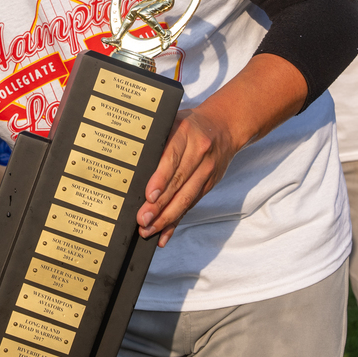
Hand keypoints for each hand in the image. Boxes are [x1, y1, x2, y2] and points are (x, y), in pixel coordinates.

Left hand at [136, 107, 239, 247]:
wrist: (225, 126)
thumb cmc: (191, 125)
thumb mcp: (173, 122)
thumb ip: (157, 139)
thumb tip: (131, 163)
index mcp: (185, 133)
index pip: (172, 158)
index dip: (161, 179)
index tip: (149, 196)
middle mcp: (198, 152)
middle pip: (178, 183)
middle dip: (160, 205)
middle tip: (143, 220)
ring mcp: (206, 170)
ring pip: (186, 198)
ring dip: (167, 217)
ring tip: (149, 230)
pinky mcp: (209, 184)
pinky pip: (191, 204)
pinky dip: (177, 220)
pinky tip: (164, 234)